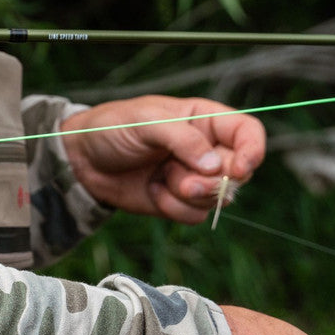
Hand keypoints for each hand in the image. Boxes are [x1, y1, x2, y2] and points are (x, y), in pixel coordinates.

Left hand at [60, 95, 265, 223]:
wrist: (81, 160)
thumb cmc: (111, 128)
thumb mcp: (145, 121)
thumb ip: (181, 138)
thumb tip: (213, 165)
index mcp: (204, 119)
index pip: (248, 132)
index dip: (253, 151)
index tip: (240, 168)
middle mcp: (205, 148)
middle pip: (237, 172)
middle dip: (214, 182)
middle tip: (185, 181)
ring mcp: (193, 176)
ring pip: (218, 198)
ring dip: (190, 195)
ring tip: (161, 180)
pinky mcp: (178, 201)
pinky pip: (194, 215)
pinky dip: (173, 208)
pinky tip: (152, 191)